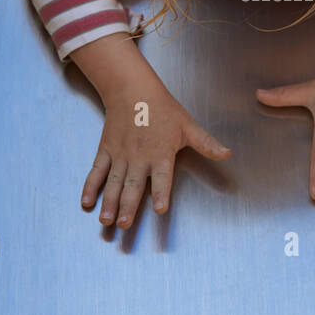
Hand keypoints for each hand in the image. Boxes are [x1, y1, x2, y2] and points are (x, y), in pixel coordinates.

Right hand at [81, 76, 231, 228]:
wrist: (132, 90)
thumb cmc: (163, 108)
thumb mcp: (188, 126)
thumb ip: (206, 144)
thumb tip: (227, 153)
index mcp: (161, 153)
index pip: (163, 177)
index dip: (162, 193)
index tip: (160, 209)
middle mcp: (139, 157)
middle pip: (134, 185)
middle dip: (128, 206)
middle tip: (125, 224)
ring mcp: (120, 155)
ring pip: (113, 182)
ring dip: (109, 202)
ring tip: (106, 220)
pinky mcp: (106, 151)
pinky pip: (97, 171)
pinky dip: (90, 186)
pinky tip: (86, 201)